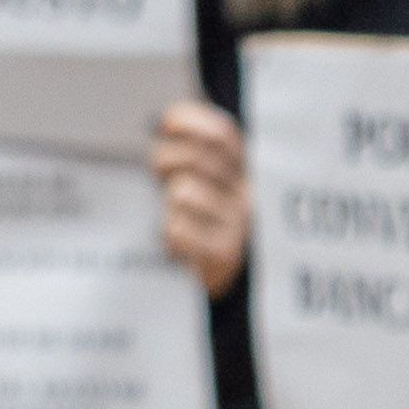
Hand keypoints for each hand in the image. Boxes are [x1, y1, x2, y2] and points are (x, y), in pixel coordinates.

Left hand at [153, 99, 248, 296]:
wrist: (231, 286)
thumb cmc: (208, 227)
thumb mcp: (208, 186)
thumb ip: (193, 152)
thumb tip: (167, 122)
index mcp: (245, 171)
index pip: (222, 134)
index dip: (190, 122)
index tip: (166, 125)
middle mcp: (247, 195)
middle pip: (195, 158)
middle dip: (165, 160)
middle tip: (161, 174)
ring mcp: (238, 226)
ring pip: (183, 191)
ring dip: (169, 204)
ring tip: (176, 215)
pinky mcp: (222, 255)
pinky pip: (177, 228)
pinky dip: (169, 235)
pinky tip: (178, 242)